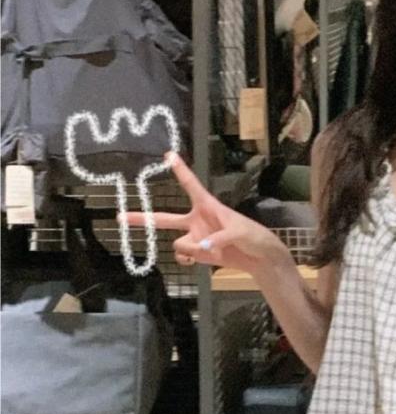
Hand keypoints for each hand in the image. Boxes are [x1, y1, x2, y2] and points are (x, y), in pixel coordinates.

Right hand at [121, 151, 291, 276]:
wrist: (259, 259)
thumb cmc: (253, 236)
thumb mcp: (240, 232)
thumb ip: (219, 238)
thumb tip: (200, 246)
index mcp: (208, 206)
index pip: (191, 185)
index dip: (180, 170)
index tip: (168, 154)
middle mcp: (197, 220)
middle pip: (164, 218)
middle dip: (141, 218)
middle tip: (119, 217)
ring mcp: (195, 237)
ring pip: (178, 244)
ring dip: (191, 249)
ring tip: (212, 249)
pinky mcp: (198, 253)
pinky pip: (183, 256)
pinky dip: (190, 259)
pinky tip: (204, 258)